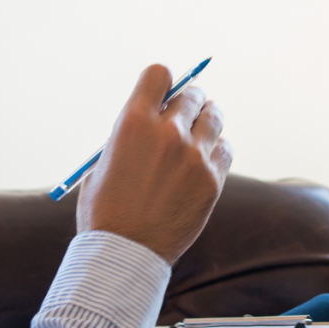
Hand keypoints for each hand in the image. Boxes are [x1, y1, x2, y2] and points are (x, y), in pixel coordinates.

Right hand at [76, 65, 232, 263]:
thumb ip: (128, 137)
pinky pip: (225, 147)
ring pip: (213, 116)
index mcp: (133, 122)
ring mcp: (194, 155)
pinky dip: (217, 149)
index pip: (159, 74)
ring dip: (205, 120)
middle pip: (192, 94)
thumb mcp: (103, 163)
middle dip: (187, 102)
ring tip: (198, 133)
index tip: (162, 94)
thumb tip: (150, 122)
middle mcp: (167, 132)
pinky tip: (204, 160)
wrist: (124, 252)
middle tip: (183, 116)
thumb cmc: (105, 211)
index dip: (161, 82)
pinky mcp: (212, 179)